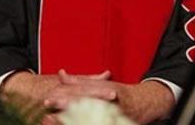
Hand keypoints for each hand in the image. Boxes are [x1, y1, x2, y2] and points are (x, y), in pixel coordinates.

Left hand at [47, 72, 173, 123]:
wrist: (146, 103)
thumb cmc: (120, 93)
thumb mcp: (100, 84)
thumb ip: (79, 81)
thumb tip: (61, 74)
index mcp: (102, 89)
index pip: (80, 92)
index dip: (64, 95)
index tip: (48, 97)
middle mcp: (106, 100)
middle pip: (83, 102)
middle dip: (65, 105)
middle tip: (48, 105)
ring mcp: (111, 112)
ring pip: (89, 115)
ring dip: (70, 118)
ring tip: (52, 119)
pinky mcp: (115, 121)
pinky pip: (97, 123)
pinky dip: (83, 124)